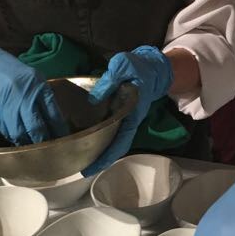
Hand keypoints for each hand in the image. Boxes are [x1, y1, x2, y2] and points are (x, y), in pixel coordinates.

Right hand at [0, 33, 68, 144]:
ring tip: (33, 148)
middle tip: (49, 150)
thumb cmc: (8, 70)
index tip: (62, 140)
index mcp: (37, 84)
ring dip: (27, 143)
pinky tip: (18, 139)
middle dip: (43, 141)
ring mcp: (6, 104)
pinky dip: (14, 137)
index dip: (58, 130)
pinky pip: (6, 130)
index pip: (53, 114)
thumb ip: (41, 97)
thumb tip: (52, 122)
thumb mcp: (30, 77)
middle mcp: (23, 95)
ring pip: (20, 133)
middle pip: (37, 128)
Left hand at [82, 46, 172, 176]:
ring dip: (100, 151)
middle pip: (117, 146)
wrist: (153, 67)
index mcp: (133, 111)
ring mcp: (126, 118)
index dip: (108, 155)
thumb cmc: (139, 66)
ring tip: (81, 159)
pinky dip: (100, 138)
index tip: (94, 167)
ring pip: (114, 140)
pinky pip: (111, 130)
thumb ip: (109, 81)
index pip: (121, 139)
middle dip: (101, 159)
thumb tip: (93, 99)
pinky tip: (86, 139)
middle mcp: (130, 120)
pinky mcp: (121, 114)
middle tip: (82, 170)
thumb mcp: (123, 66)